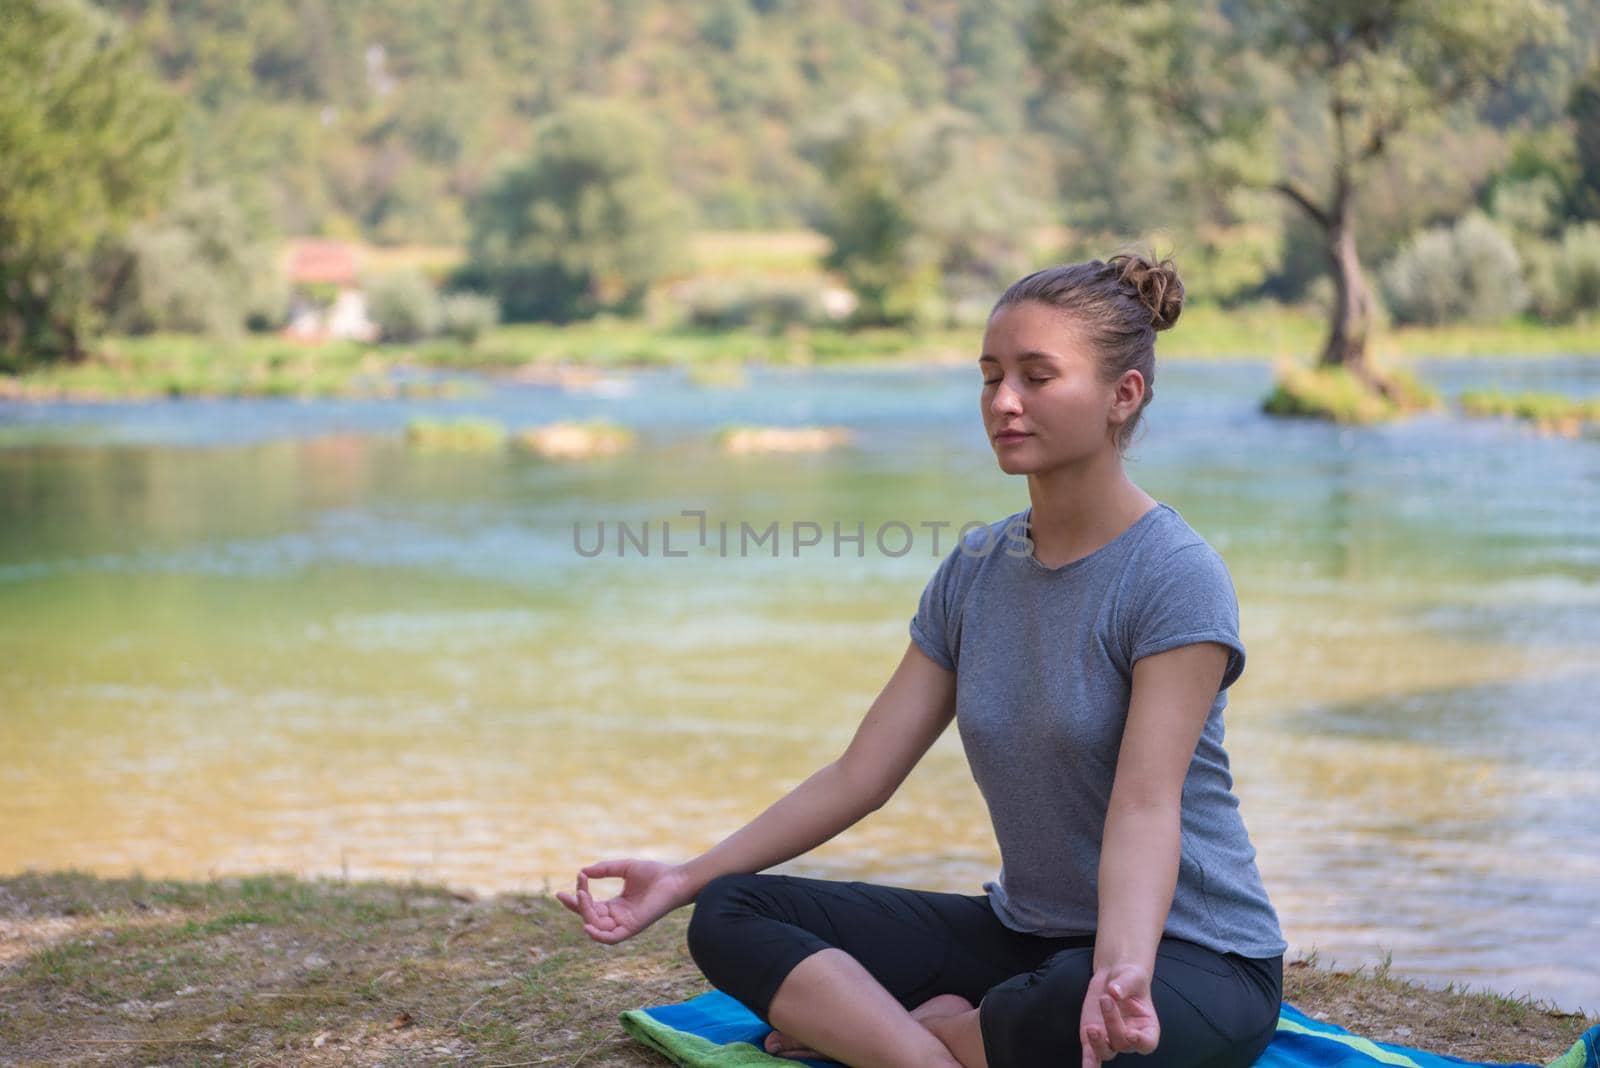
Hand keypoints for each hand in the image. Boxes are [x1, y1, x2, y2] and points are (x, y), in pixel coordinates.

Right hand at [554, 859, 688, 944]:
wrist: (675, 879)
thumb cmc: (655, 873)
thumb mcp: (624, 867)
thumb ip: (604, 869)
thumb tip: (582, 871)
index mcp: (616, 906)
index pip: (590, 907)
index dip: (576, 900)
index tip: (570, 884)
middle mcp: (618, 918)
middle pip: (589, 917)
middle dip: (578, 905)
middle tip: (573, 891)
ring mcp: (625, 924)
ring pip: (597, 927)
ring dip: (585, 913)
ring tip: (582, 896)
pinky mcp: (633, 928)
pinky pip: (612, 938)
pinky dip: (598, 936)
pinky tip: (586, 925)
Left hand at [1079, 963, 1158, 1067]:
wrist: (1113, 978)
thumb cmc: (1129, 978)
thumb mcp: (1131, 975)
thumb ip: (1125, 983)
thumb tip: (1115, 991)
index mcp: (1146, 1026)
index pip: (1148, 1042)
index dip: (1141, 1042)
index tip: (1131, 1034)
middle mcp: (1130, 1037)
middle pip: (1123, 1043)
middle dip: (1113, 1024)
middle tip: (1106, 999)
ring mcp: (1111, 1040)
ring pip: (1107, 1052)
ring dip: (1098, 1043)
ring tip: (1092, 1027)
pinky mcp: (1093, 1039)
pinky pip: (1091, 1056)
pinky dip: (1088, 1064)